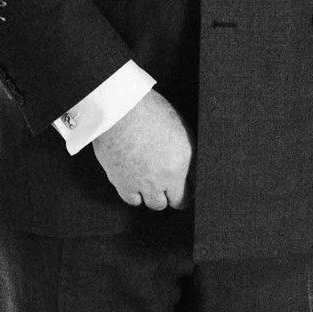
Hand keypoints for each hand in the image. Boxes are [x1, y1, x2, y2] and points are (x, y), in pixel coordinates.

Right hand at [93, 89, 193, 210]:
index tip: (187, 188)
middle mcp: (166, 175)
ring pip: (155, 204)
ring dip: (155, 196)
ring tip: (151, 184)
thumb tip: (190, 165)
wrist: (117, 107)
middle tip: (170, 188)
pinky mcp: (123, 182)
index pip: (194, 189)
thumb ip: (187, 150)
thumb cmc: (147, 108)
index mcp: (184, 159)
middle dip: (175, 195)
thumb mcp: (179, 125)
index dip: (191, 189)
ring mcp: (144, 182)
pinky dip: (134, 193)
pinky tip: (134, 182)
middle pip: (177, 202)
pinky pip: (132, 200)